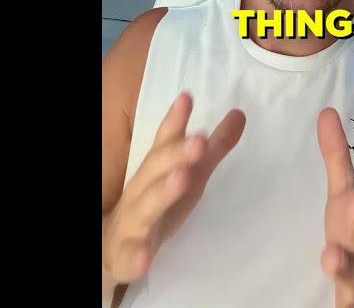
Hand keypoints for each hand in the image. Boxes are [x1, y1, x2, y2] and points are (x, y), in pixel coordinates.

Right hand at [102, 92, 245, 285]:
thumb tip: (240, 114)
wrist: (113, 246)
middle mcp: (142, 190)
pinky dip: (137, 256)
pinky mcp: (128, 255)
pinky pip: (132, 256)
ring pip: (145, 207)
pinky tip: (146, 257)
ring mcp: (134, 222)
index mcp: (156, 170)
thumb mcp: (189, 174)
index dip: (175, 121)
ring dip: (162, 193)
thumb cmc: (158, 202)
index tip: (187, 97)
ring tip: (182, 179)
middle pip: (155, 169)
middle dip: (175, 154)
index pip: (164, 142)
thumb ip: (213, 148)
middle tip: (200, 140)